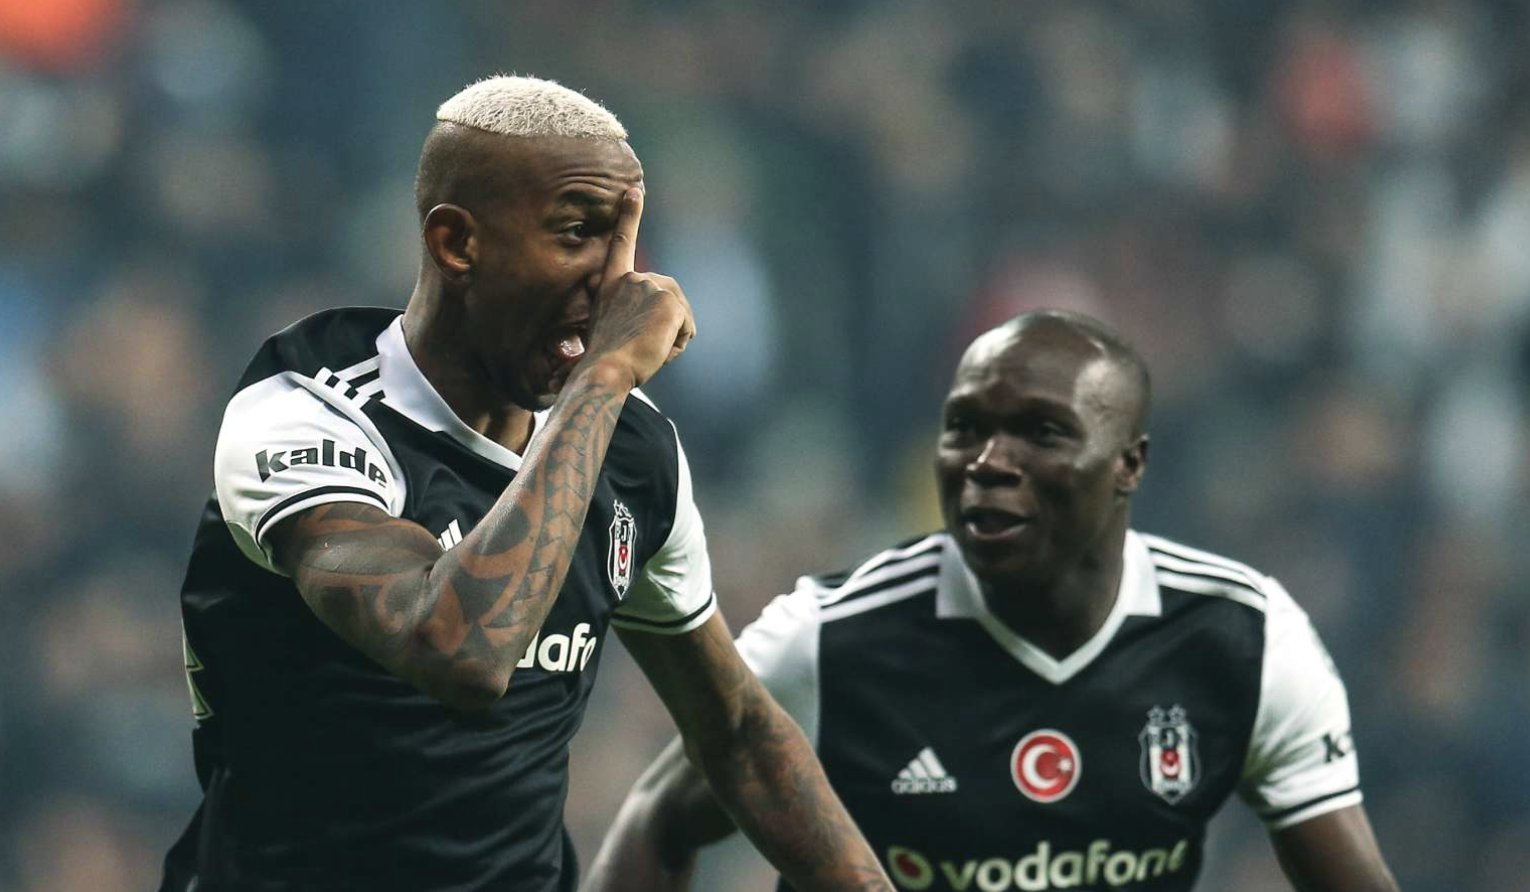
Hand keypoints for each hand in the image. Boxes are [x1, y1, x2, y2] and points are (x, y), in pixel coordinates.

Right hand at [581, 188, 696, 388]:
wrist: (604, 371)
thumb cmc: (602, 364)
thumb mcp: (609, 332)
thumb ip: (626, 317)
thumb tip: (632, 329)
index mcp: (610, 284)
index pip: (621, 243)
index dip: (628, 216)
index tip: (635, 190)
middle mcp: (630, 279)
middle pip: (668, 300)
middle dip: (665, 327)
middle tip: (639, 347)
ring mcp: (650, 286)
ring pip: (678, 316)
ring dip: (670, 338)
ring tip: (645, 350)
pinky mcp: (669, 300)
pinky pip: (687, 328)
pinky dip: (677, 345)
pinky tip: (656, 350)